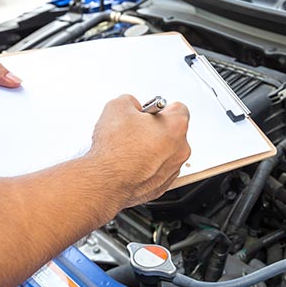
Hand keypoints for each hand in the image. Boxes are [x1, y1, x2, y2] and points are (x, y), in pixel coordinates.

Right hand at [87, 94, 190, 208]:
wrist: (105, 182)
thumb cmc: (115, 150)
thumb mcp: (117, 106)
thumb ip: (131, 101)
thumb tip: (131, 106)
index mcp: (176, 126)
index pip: (178, 108)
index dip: (159, 108)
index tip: (148, 112)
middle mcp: (180, 149)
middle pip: (172, 132)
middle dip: (155, 129)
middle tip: (135, 131)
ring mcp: (173, 169)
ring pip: (165, 152)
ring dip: (152, 149)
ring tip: (129, 149)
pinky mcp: (163, 185)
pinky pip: (158, 170)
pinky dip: (147, 166)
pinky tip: (130, 164)